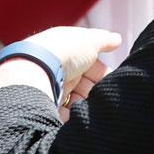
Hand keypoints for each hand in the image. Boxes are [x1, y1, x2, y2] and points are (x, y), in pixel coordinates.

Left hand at [0, 28, 120, 120]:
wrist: (36, 68)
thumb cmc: (64, 51)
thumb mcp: (89, 40)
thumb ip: (104, 40)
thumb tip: (117, 39)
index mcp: (67, 53)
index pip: (90, 66)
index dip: (103, 73)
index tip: (113, 81)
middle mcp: (57, 70)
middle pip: (84, 85)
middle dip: (95, 91)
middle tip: (101, 95)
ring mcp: (50, 88)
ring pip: (75, 101)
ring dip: (84, 103)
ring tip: (87, 105)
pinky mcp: (43, 106)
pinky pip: (62, 114)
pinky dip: (72, 115)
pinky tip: (76, 113)